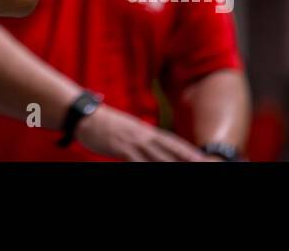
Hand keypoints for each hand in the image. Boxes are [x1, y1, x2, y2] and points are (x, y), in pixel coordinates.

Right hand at [75, 104, 209, 160]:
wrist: (86, 116)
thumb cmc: (106, 124)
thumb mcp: (129, 129)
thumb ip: (143, 138)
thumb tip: (154, 148)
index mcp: (146, 130)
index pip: (172, 142)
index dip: (188, 151)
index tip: (202, 158)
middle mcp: (144, 136)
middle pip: (170, 150)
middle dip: (187, 159)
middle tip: (203, 165)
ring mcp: (133, 143)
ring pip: (158, 158)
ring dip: (171, 165)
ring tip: (185, 171)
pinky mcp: (121, 149)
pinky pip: (137, 162)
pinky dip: (145, 168)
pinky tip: (152, 172)